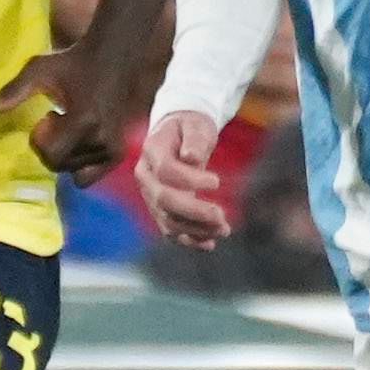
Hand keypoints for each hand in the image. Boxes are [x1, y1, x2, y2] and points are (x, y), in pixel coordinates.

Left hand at [0, 47, 133, 181]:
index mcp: (85, 121)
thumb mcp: (41, 69)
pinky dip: (83, 163)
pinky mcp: (120, 152)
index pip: (53, 156)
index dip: (42, 139)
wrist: (119, 56)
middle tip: (60, 119)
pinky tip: (85, 138)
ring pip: (76, 171)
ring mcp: (115, 148)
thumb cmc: (76, 61)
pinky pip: (93, 175)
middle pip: (62, 166)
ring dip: (68, 153)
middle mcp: (103, 140)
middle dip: (53, 147)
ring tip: (74, 125)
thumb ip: (14, 90)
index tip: (48, 115)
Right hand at [136, 111, 232, 247]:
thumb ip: (194, 139)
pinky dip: (190, 240)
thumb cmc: (190, 128)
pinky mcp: (160, 210)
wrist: (178, 136)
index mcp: (152, 151)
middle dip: (193, 212)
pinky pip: (171, 230)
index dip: (191, 180)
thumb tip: (191, 158)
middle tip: (221, 215)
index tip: (217, 181)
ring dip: (196, 229)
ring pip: (167, 220)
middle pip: (163, 200)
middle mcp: (146, 176)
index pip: (166, 171)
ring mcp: (150, 196)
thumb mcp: (195, 125)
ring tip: (224, 230)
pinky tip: (209, 244)